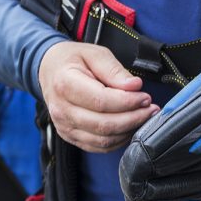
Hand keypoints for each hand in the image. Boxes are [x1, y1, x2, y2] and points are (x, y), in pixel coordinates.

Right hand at [38, 40, 158, 152]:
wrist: (49, 69)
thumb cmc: (73, 59)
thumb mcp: (95, 54)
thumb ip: (114, 70)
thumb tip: (134, 86)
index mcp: (65, 84)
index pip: (101, 101)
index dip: (127, 102)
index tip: (145, 96)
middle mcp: (61, 109)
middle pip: (103, 124)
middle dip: (133, 118)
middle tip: (151, 108)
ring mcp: (64, 126)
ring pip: (102, 140)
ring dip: (128, 131)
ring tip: (144, 116)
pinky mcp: (70, 136)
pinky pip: (98, 146)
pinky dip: (118, 140)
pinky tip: (130, 126)